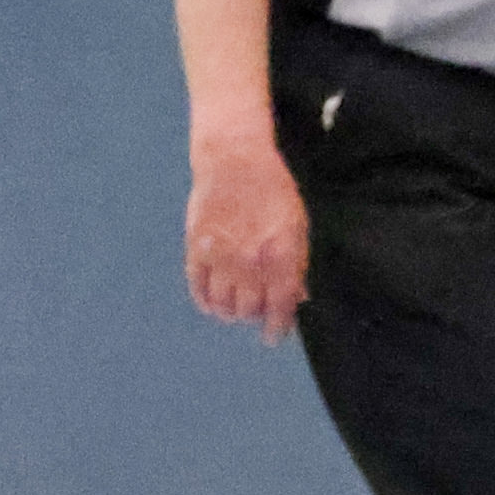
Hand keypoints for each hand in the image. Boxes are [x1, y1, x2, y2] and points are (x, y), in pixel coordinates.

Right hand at [185, 128, 309, 342]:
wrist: (235, 159)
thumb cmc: (273, 189)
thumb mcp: (297, 223)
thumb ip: (297, 263)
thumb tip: (297, 298)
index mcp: (280, 253)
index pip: (280, 305)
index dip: (277, 326)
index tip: (274, 336)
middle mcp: (249, 260)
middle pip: (249, 310)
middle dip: (255, 315)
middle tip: (256, 310)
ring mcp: (220, 256)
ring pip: (223, 305)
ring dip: (231, 312)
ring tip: (235, 308)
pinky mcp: (197, 249)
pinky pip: (199, 289)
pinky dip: (206, 302)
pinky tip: (213, 302)